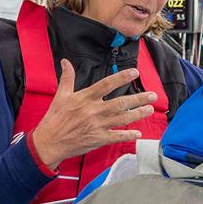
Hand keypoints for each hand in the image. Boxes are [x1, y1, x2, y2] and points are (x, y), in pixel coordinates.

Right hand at [31, 59, 156, 169]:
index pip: (106, 84)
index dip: (122, 77)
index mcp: (85, 98)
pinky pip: (117, 136)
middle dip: (138, 98)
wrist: (49, 141)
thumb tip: (66, 62)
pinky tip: (138, 133)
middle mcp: (93, 111)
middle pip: (120, 103)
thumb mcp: (60, 96)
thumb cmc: (54, 118)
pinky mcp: (98, 139)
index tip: (134, 72)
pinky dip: (128, 135)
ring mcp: (97, 125)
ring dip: (138, 114)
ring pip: (122, 118)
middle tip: (153, 95)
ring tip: (149, 109)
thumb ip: (67, 78)